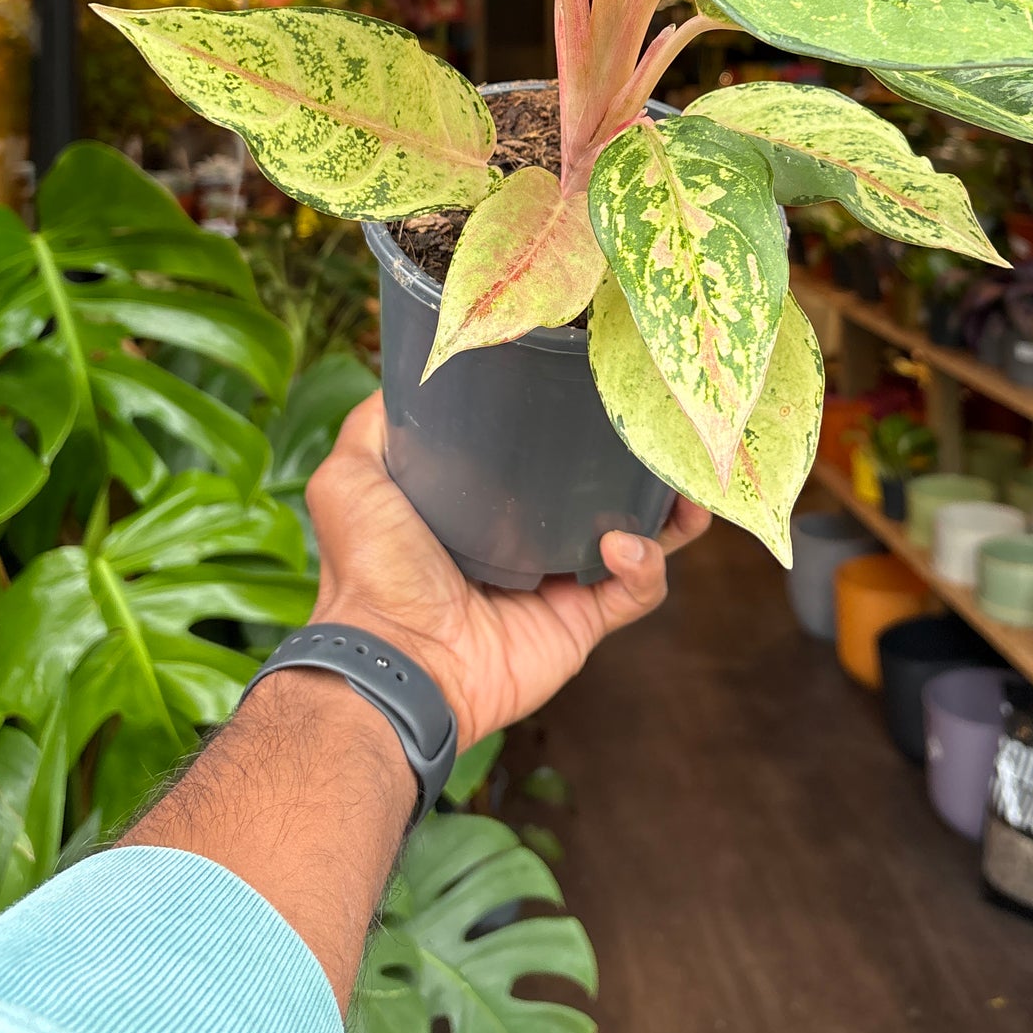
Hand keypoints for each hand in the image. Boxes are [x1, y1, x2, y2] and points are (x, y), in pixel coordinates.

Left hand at [305, 391, 709, 748]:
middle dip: (641, 464)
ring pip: (637, 539)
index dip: (579, 423)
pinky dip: (643, 565)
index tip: (605, 389)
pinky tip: (623, 545)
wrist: (394, 659)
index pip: (544, 454)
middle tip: (665, 433)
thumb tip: (410, 373)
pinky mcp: (580, 624)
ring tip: (680, 489)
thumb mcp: (352, 477)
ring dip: (667, 514)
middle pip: (603, 492)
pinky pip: (636, 591)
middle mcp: (527, 540)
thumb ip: (376, 425)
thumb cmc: (370, 568)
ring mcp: (558, 584)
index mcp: (482, 504)